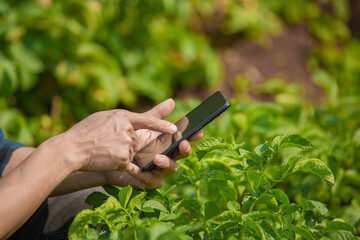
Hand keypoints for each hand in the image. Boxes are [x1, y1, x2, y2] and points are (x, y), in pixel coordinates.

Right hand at [61, 108, 176, 171]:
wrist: (71, 148)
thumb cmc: (84, 132)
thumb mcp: (104, 117)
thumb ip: (122, 118)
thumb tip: (135, 123)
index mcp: (122, 115)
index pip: (148, 119)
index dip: (162, 124)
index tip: (174, 129)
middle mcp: (127, 128)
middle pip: (137, 140)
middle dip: (126, 144)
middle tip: (107, 142)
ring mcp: (126, 143)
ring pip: (131, 152)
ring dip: (120, 153)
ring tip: (103, 149)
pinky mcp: (123, 157)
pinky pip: (126, 162)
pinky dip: (117, 162)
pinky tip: (104, 158)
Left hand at [105, 99, 202, 188]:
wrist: (112, 159)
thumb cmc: (131, 143)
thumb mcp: (143, 126)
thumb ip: (156, 116)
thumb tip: (172, 101)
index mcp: (169, 145)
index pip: (184, 140)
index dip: (193, 136)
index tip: (199, 131)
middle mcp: (168, 158)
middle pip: (181, 155)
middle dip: (184, 150)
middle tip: (183, 143)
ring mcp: (160, 171)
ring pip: (170, 168)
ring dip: (164, 162)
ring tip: (156, 157)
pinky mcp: (148, 182)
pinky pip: (149, 179)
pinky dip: (140, 173)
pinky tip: (131, 166)